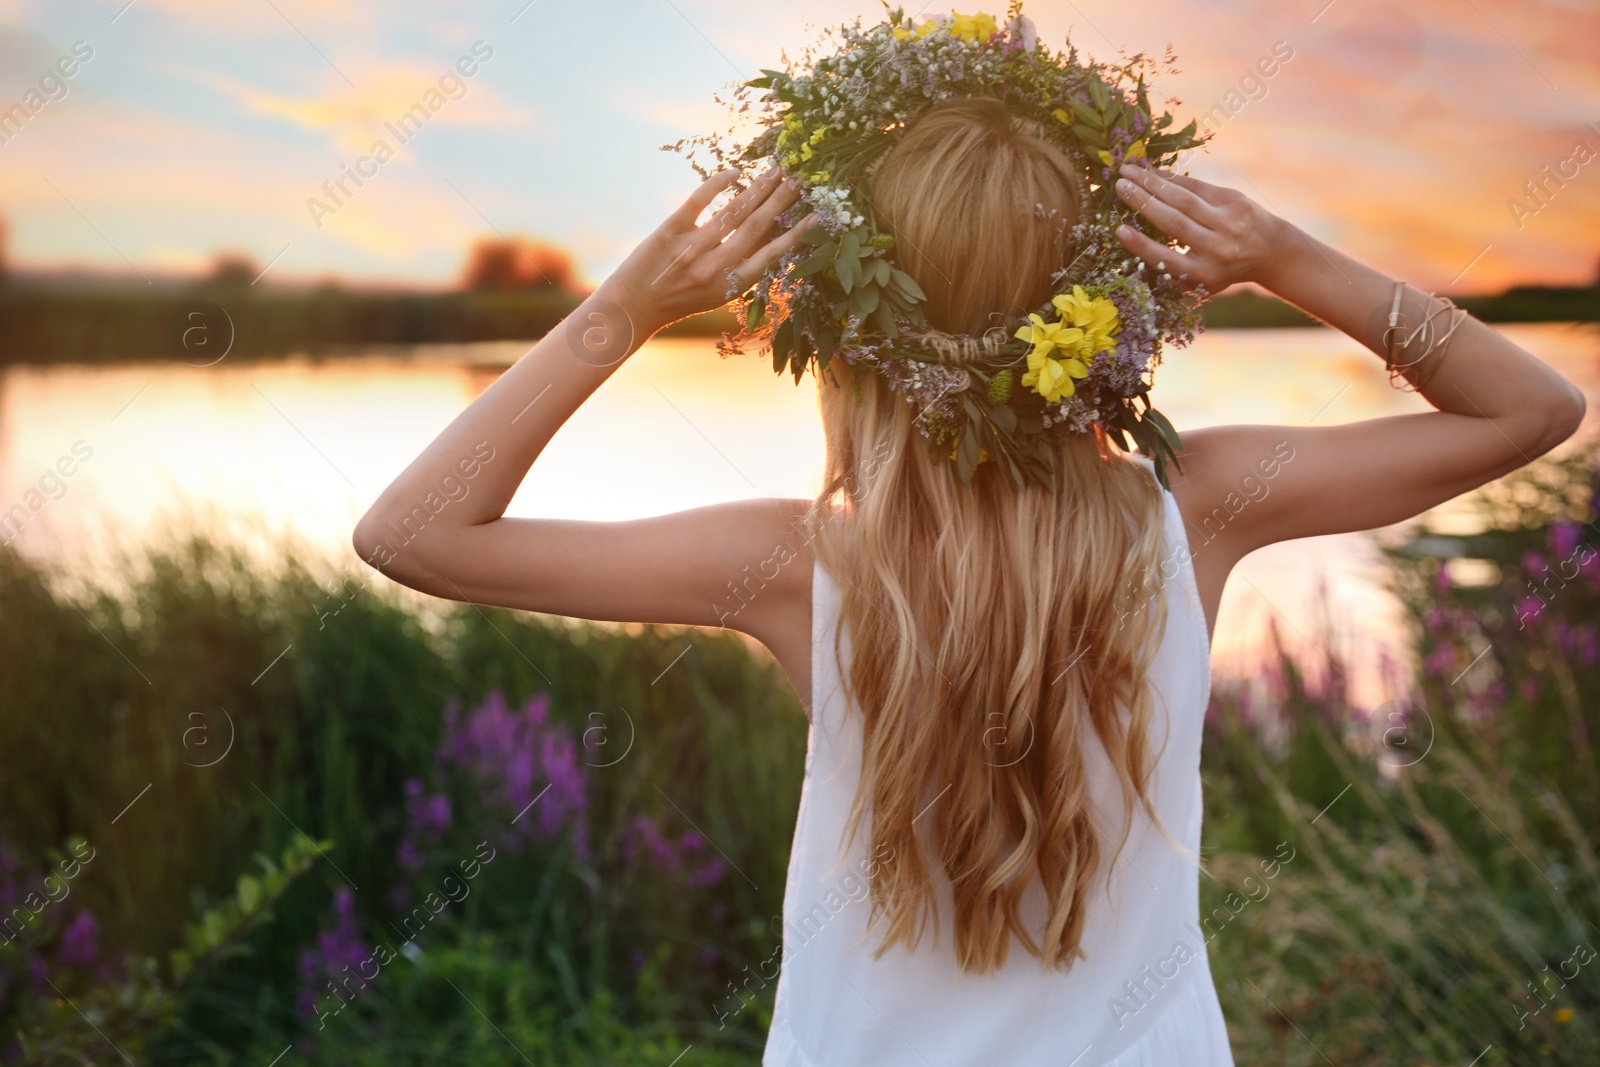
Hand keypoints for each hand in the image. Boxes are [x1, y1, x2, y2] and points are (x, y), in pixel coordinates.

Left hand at [595, 167, 815, 335]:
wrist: (633, 307)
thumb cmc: (679, 300)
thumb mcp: (717, 294)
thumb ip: (741, 269)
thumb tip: (768, 234)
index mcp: (731, 285)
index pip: (771, 254)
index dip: (796, 234)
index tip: (816, 216)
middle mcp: (714, 267)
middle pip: (757, 226)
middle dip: (781, 200)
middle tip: (799, 178)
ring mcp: (692, 248)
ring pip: (734, 210)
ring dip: (759, 187)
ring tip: (776, 170)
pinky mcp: (670, 231)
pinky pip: (700, 200)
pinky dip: (719, 183)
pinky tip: (736, 172)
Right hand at [1112, 163, 1286, 292]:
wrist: (1270, 252)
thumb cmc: (1221, 270)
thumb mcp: (1199, 280)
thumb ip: (1171, 269)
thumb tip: (1131, 243)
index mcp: (1204, 274)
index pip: (1166, 259)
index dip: (1141, 245)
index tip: (1118, 230)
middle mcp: (1218, 248)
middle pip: (1174, 222)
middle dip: (1143, 202)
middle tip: (1118, 187)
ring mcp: (1228, 222)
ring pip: (1184, 199)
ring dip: (1152, 183)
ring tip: (1127, 172)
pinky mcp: (1233, 200)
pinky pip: (1196, 186)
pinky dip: (1171, 178)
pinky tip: (1150, 172)